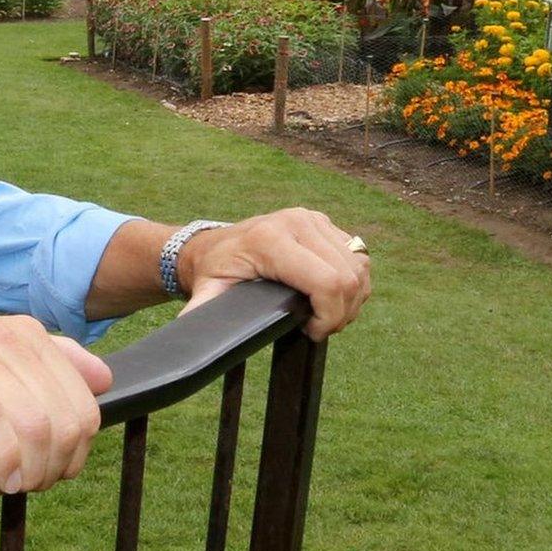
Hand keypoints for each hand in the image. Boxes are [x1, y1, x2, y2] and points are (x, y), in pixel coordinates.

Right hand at [0, 315, 112, 494]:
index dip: (73, 452)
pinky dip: (2, 461)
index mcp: (28, 334)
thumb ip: (50, 368)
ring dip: (29, 470)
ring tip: (7, 483)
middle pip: (66, 419)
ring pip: (36, 424)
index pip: (84, 404)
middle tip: (24, 483)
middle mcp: (8, 335)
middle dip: (54, 466)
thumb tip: (104, 380)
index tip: (45, 471)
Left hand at [180, 208, 371, 339]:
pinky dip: (354, 282)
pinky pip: (359, 256)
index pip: (327, 282)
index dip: (329, 316)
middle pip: (349, 277)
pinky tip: (332, 297)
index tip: (311, 332)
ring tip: (326, 315)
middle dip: (341, 313)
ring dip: (352, 299)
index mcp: (272, 240)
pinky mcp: (324, 222)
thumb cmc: (213, 272)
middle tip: (320, 328)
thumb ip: (204, 312)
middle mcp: (297, 222)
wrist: (213, 245)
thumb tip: (192, 331)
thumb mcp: (207, 293)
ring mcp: (314, 218)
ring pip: (360, 266)